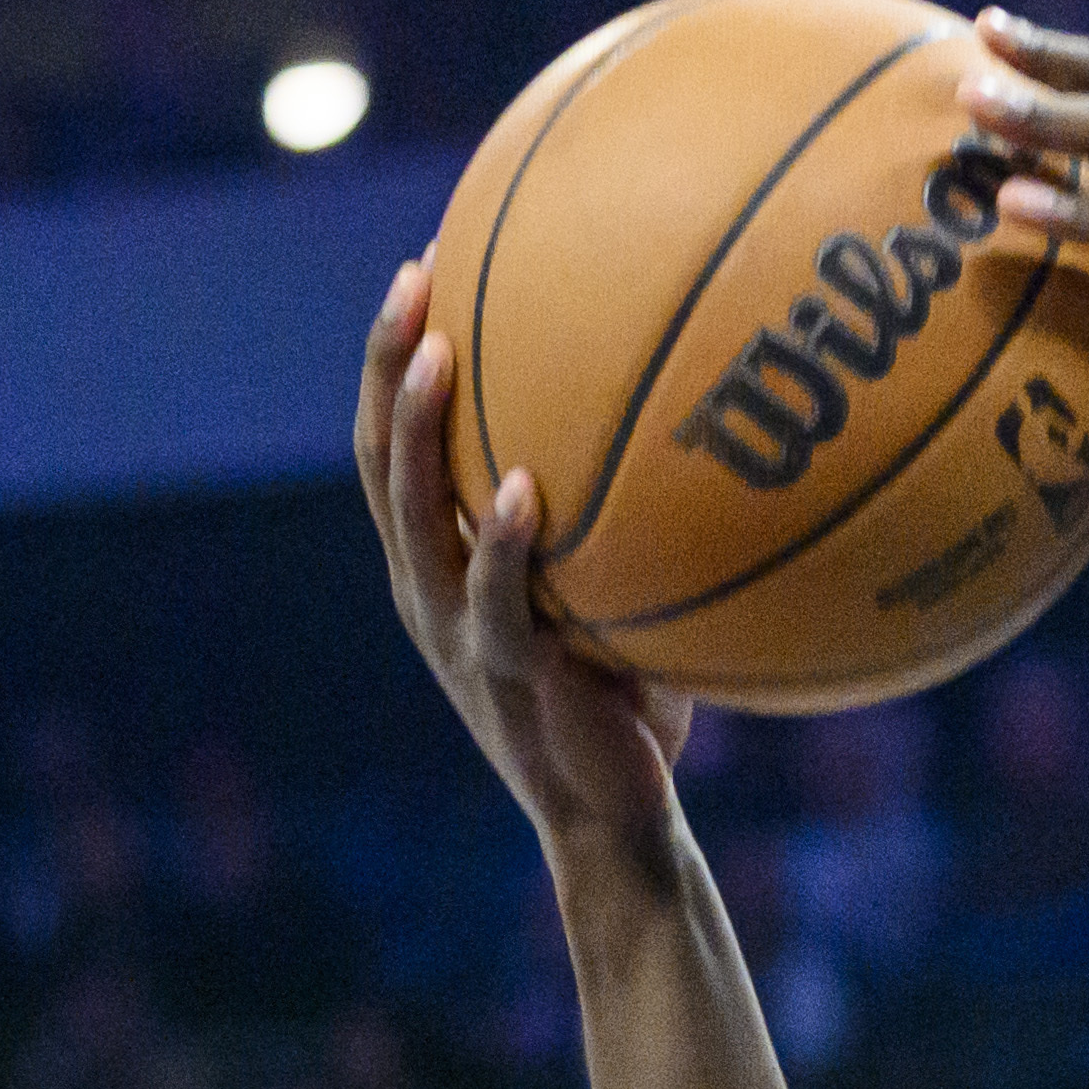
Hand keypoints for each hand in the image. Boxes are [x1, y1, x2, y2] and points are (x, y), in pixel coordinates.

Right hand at [354, 256, 693, 861]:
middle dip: (384, 364)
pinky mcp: (505, 676)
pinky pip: (493, 599)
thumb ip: (625, 528)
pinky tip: (519, 489)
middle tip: (410, 279)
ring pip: (411, 516)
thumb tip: (708, 427)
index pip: (397, 445)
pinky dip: (500, 543)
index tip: (424, 268)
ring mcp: (457, 632)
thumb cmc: (629, 705)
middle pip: (380, 457)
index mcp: (441, 564)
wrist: (615, 820)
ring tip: (434, 356)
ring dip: (418, 431)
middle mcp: (428, 588)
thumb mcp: (620, 599)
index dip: (394, 360)